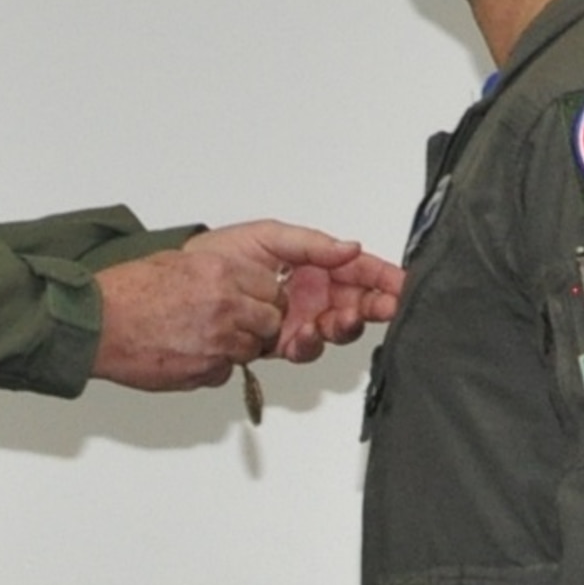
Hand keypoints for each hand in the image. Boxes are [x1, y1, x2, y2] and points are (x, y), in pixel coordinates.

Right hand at [89, 246, 285, 391]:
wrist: (99, 324)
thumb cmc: (126, 292)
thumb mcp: (175, 261)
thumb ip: (211, 271)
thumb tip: (229, 278)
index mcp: (220, 273)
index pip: (270, 288)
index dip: (264, 295)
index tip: (257, 298)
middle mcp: (225, 307)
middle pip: (271, 321)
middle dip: (260, 323)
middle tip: (240, 321)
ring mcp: (217, 342)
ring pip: (251, 350)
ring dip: (237, 346)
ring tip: (208, 337)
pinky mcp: (204, 371)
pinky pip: (225, 372)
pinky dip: (214, 366)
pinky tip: (191, 353)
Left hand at [185, 221, 404, 362]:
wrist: (182, 288)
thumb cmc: (220, 255)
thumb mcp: (267, 237)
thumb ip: (311, 243)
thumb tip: (350, 248)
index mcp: (314, 265)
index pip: (358, 269)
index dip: (382, 276)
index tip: (402, 283)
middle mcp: (312, 294)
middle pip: (357, 303)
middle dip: (375, 305)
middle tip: (388, 306)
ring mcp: (300, 320)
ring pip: (337, 329)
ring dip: (346, 325)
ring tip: (343, 318)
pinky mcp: (281, 344)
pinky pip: (307, 348)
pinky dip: (311, 343)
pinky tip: (306, 333)